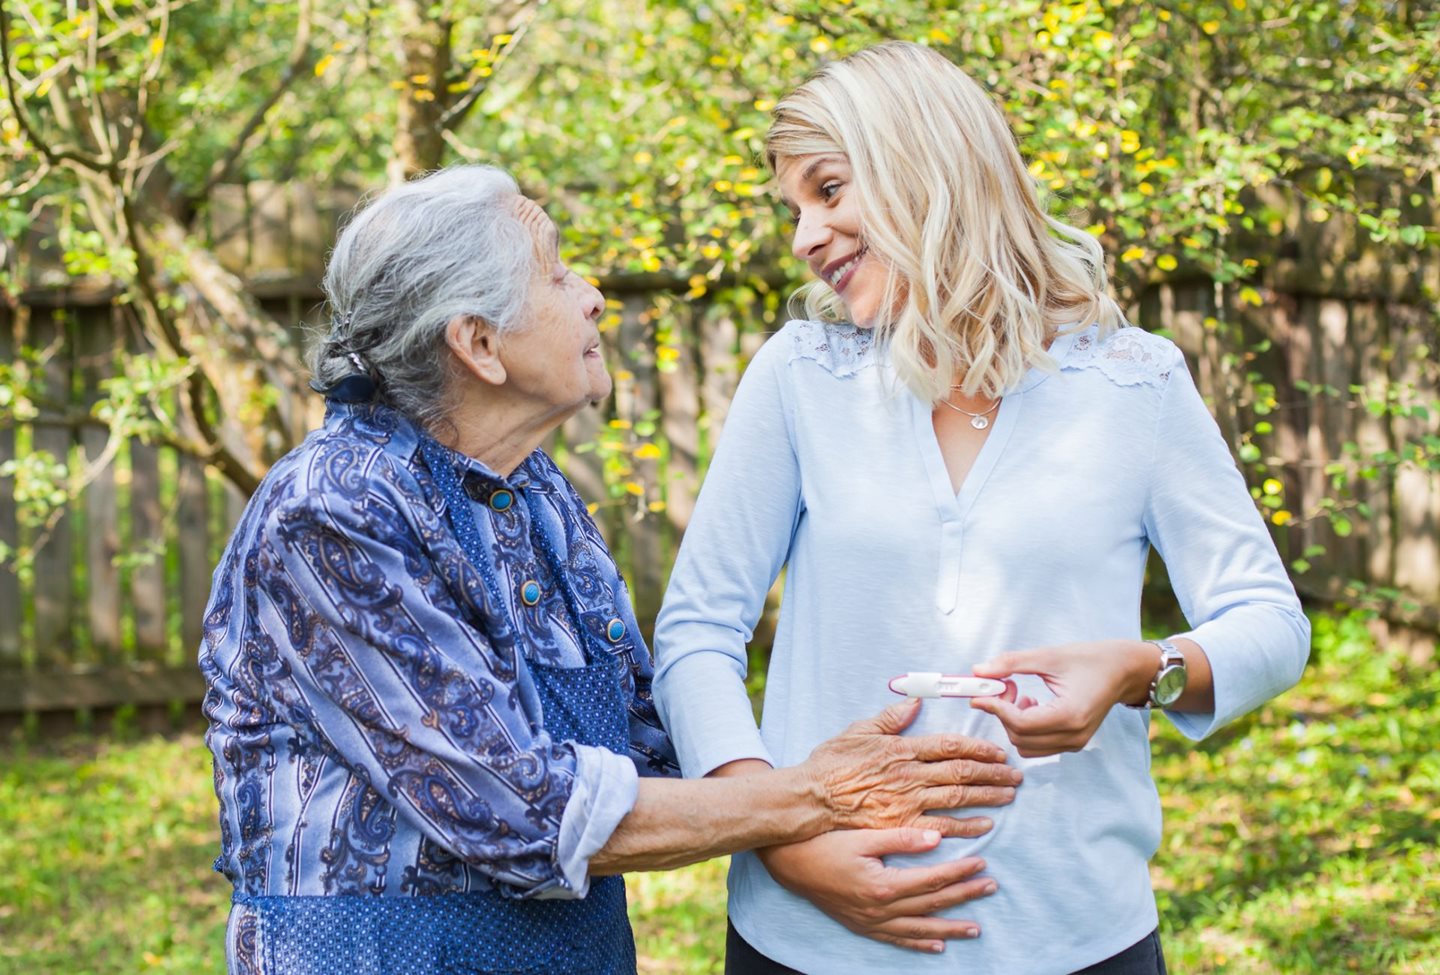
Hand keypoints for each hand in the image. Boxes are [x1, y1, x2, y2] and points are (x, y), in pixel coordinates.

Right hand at [758, 828, 995, 953]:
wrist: (789, 865)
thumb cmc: (824, 845)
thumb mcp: (862, 836)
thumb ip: (900, 838)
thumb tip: (936, 838)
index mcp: (884, 885)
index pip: (932, 879)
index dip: (959, 872)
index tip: (982, 863)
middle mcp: (881, 910)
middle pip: (931, 904)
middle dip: (964, 896)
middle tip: (990, 888)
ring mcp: (871, 922)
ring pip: (919, 928)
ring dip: (950, 928)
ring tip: (975, 929)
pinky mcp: (862, 927)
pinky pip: (897, 940)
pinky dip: (918, 943)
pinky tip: (936, 945)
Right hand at [803, 698, 1022, 830]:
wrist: (811, 798)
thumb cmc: (831, 764)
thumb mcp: (857, 732)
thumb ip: (888, 719)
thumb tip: (914, 702)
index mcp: (901, 748)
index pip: (948, 745)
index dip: (977, 748)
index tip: (998, 750)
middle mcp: (909, 774)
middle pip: (961, 771)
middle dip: (993, 772)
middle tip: (1015, 774)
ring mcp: (907, 801)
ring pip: (958, 797)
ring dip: (988, 796)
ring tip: (1009, 794)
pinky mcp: (902, 825)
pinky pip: (942, 826)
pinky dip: (967, 826)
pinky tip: (986, 825)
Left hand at [970, 640, 1155, 756]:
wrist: (1123, 670)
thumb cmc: (1089, 659)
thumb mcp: (1048, 655)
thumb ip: (1011, 663)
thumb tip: (978, 672)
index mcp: (1070, 715)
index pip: (1020, 723)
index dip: (995, 708)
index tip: (979, 693)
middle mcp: (1073, 736)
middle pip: (1019, 737)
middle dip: (1003, 712)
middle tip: (1004, 685)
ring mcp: (1075, 743)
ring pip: (1025, 745)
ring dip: (1013, 721)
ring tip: (1019, 693)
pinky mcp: (1073, 742)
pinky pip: (1037, 745)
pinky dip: (1025, 728)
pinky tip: (1031, 704)